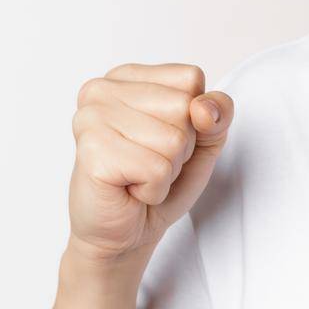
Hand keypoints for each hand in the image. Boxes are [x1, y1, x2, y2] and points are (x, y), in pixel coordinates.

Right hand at [67, 63, 232, 262]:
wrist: (124, 232)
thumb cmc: (159, 180)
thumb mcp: (204, 140)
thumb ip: (217, 113)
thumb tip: (204, 107)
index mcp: (127, 76)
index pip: (191, 79)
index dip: (194, 117)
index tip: (162, 138)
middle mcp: (102, 90)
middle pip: (183, 107)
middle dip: (181, 146)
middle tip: (149, 162)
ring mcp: (91, 119)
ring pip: (174, 139)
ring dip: (167, 169)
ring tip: (138, 176)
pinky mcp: (92, 152)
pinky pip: (157, 168)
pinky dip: (154, 188)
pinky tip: (130, 190)